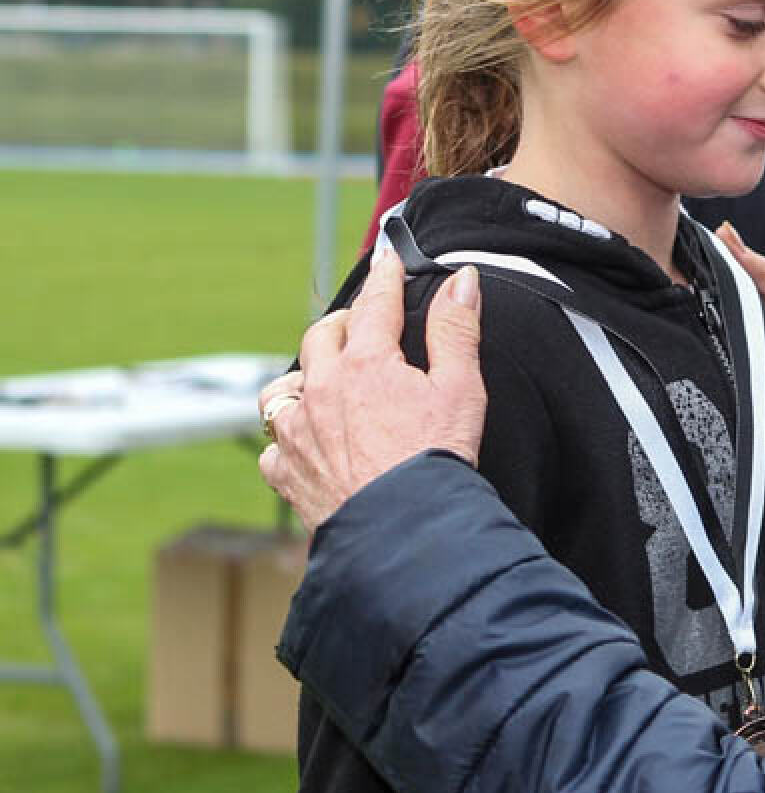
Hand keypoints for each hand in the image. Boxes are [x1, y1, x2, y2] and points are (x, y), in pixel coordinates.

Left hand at [257, 253, 486, 530]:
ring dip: (302, 376)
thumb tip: (461, 280)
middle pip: (320, 336)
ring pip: (282, 387)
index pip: (374, 303)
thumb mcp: (462, 387)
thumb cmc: (437, 459)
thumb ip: (457, 329)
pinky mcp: (286, 474)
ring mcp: (296, 432)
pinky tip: (305, 442)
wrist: (405, 532)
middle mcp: (321, 389)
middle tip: (361, 322)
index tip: (387, 260)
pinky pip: (274, 447)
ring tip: (321, 379)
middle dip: (342, 322)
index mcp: (365, 362)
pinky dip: (288, 439)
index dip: (384, 277)